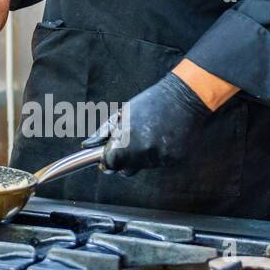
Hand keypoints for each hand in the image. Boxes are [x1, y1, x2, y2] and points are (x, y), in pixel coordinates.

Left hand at [82, 72, 212, 174]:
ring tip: (148, 136)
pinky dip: (156, 155)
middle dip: (122, 161)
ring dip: (140, 157)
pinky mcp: (175, 160)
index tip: (105, 158)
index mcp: (128, 137)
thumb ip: (103, 132)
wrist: (184, 99)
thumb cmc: (150, 102)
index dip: (106, 161)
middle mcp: (144, 151)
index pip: (110, 163)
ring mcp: (161, 157)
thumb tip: (86, 146)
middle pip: (125, 170)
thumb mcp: (122, 114)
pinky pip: (158, 163)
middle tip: (127, 145)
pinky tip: (161, 139)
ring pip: (143, 167)